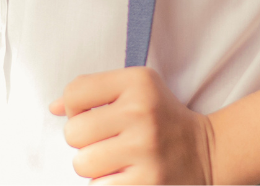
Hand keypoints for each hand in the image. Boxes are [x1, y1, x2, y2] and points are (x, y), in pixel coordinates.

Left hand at [49, 67, 214, 184]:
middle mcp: (142, 113)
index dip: (75, 109)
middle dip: (83, 141)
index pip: (74, 94)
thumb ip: (92, 91)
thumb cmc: (160, 117)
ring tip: (114, 160)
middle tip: (105, 141)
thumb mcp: (135, 88)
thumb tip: (53, 108)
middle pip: (73, 132)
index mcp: (138, 83)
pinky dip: (106, 185)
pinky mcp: (147, 183)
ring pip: (82, 164)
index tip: (94, 115)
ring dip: (93, 167)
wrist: (207, 151)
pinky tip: (123, 176)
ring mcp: (145, 150)